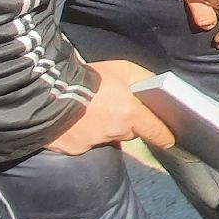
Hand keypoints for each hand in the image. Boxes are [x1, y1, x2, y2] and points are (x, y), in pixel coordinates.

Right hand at [45, 59, 174, 155]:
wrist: (49, 92)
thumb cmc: (90, 78)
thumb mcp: (123, 69)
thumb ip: (144, 79)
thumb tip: (156, 87)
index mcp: (130, 114)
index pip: (156, 131)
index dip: (164, 135)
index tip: (169, 140)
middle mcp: (116, 132)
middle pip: (130, 133)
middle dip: (128, 124)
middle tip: (116, 109)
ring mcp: (94, 143)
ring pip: (108, 138)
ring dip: (106, 128)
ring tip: (94, 112)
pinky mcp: (75, 149)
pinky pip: (86, 143)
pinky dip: (84, 134)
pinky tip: (77, 122)